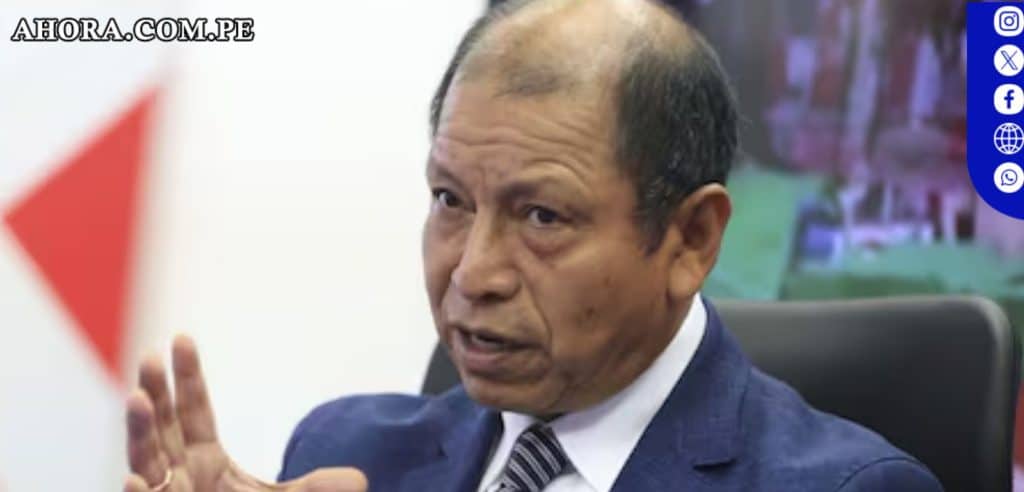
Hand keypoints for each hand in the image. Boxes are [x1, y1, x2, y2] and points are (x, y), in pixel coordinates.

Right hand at [124, 335, 367, 491]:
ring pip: (146, 464)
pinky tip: (135, 479)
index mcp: (205, 460)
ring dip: (140, 432)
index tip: (181, 338)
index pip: (194, 410)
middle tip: (150, 356)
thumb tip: (359, 481)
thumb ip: (321, 489)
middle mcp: (180, 477)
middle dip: (154, 393)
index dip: (188, 377)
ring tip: (136, 399)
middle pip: (162, 427)